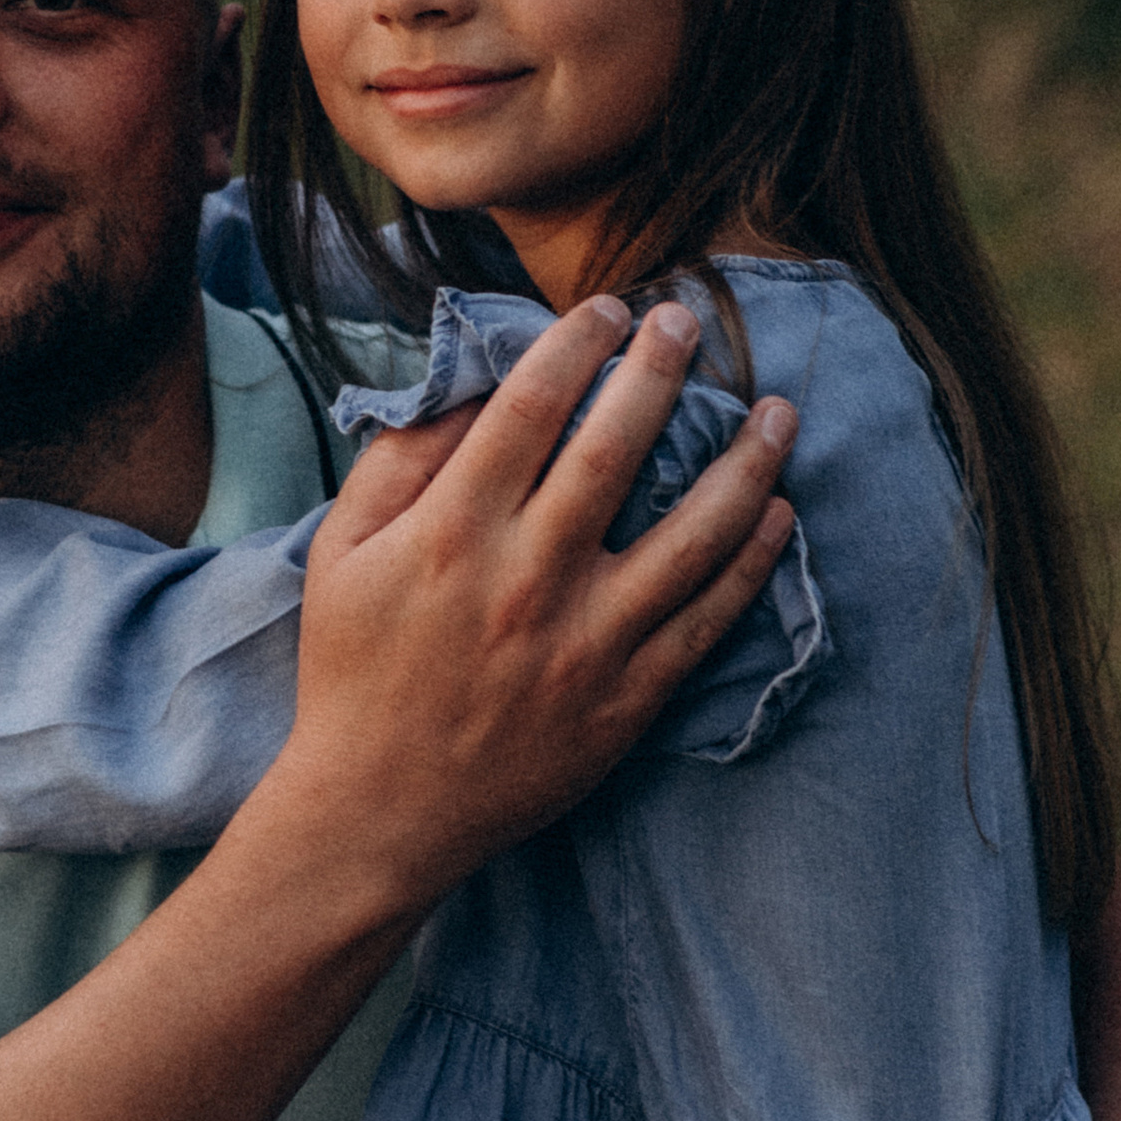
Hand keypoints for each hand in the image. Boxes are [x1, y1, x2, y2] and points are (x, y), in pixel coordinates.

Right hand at [271, 297, 798, 906]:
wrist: (380, 811)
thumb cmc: (354, 672)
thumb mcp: (341, 554)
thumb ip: (399, 462)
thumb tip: (471, 389)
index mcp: (453, 530)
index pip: (530, 404)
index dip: (577, 343)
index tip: (607, 310)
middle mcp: (529, 575)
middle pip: (617, 446)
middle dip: (659, 369)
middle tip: (686, 320)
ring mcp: (588, 640)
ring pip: (692, 532)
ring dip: (744, 462)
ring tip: (777, 411)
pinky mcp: (628, 698)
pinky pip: (708, 618)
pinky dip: (752, 563)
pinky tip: (778, 515)